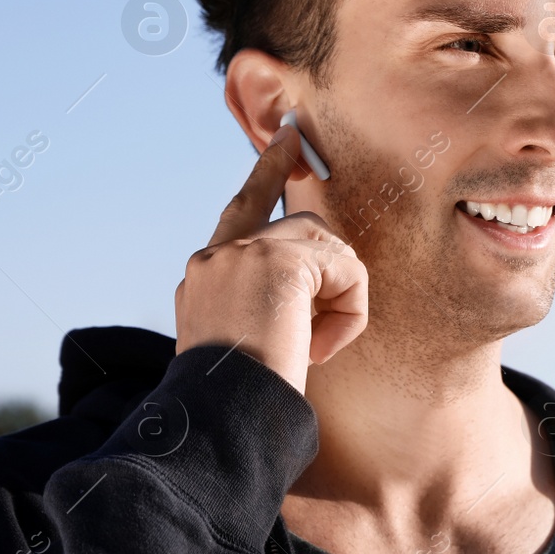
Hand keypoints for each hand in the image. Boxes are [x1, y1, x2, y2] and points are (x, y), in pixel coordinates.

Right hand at [175, 126, 367, 392]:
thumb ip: (267, 304)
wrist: (222, 418)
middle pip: (305, 229)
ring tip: (312, 352)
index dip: (269, 171)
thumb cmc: (240, 402)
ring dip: (340, 304)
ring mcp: (242, 253)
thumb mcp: (244, 344)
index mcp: (204, 276)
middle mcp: (214, 257)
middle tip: (327, 330)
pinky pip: (348, 271)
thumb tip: (314, 288)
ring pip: (331, 251)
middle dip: (335, 268)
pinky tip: (321, 350)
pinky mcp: (277, 261)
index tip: (289, 135)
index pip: (243, 208)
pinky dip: (350, 314)